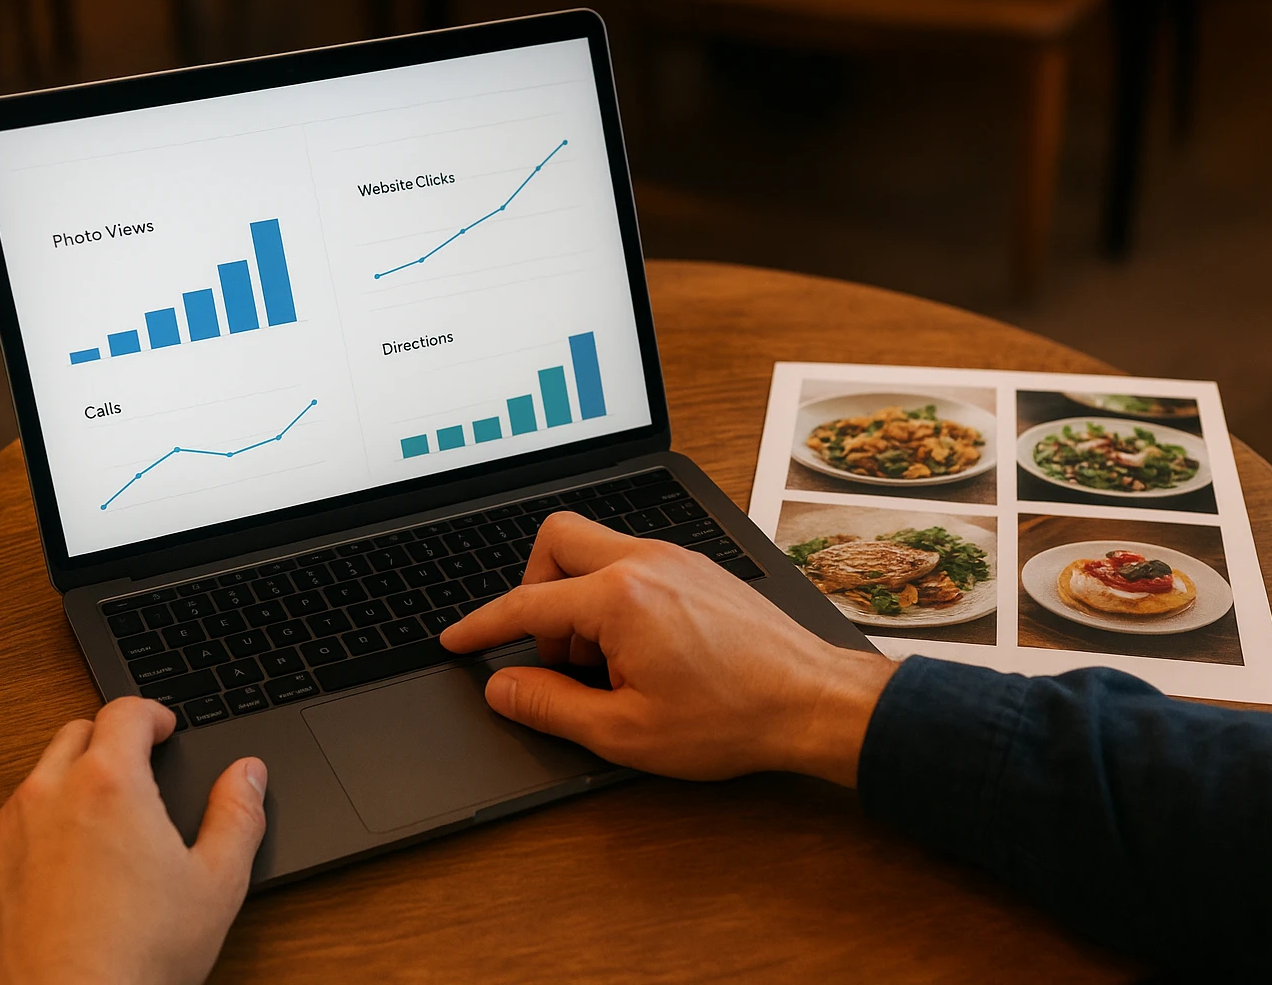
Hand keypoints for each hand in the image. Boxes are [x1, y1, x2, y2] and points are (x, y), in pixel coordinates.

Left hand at [0, 697, 267, 984]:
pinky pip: (3, 830)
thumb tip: (248, 774)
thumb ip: (238, 815)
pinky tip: (58, 873)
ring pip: (35, 781)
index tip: (162, 728)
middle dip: (108, 742)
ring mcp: (2, 833)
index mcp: (110, 784)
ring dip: (66, 787)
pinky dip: (31, 834)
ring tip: (98, 830)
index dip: (152, 713)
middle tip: (135, 772)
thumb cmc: (137, 958)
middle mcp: (47, 795)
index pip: (125, 711)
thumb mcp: (218, 884)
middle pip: (74, 734)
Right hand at [441, 512, 895, 785]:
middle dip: (532, 591)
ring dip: (577, 600)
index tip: (457, 642)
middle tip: (551, 652)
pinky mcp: (697, 568)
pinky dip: (613, 599)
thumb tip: (502, 688)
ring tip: (604, 665)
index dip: (483, 628)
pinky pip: (631, 563)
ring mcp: (675, 558)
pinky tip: (637, 652)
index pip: (526, 605)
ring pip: (594, 549)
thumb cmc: (732, 718)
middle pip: (555, 539)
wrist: (814, 701)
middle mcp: (645, 561)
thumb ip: (551, 706)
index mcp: (620, 597)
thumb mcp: (625, 731)